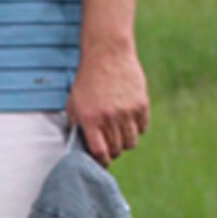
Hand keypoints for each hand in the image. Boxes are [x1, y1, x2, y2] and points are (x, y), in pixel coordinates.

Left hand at [66, 46, 148, 164]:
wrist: (107, 55)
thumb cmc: (87, 80)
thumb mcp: (73, 102)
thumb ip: (76, 123)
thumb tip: (79, 144)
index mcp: (90, 119)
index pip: (100, 152)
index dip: (101, 161)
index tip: (102, 162)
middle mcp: (110, 118)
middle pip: (117, 149)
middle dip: (113, 151)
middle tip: (110, 146)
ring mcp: (127, 112)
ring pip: (131, 142)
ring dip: (125, 141)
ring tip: (119, 134)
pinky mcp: (141, 105)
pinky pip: (143, 128)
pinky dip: (137, 128)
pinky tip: (129, 120)